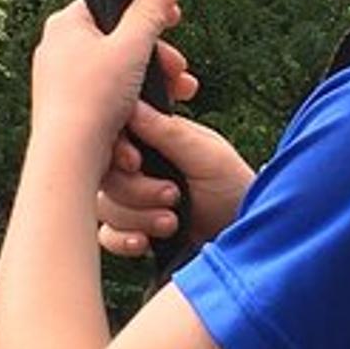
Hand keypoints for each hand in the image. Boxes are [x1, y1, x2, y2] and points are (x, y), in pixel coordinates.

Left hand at [29, 0, 183, 166]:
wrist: (68, 159)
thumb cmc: (94, 98)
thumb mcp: (132, 46)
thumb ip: (150, 13)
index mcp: (66, 24)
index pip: (111, 3)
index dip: (146, 10)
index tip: (175, 20)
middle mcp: (57, 49)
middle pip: (119, 42)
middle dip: (157, 58)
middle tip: (180, 71)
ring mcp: (59, 82)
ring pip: (116, 74)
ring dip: (150, 86)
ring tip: (176, 98)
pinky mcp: (66, 110)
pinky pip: (105, 100)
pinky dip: (130, 108)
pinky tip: (148, 123)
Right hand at [97, 98, 254, 259]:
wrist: (244, 236)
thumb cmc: (233, 186)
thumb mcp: (206, 154)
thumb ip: (168, 132)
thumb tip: (132, 105)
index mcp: (154, 138)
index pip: (115, 138)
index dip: (118, 152)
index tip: (136, 163)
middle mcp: (139, 167)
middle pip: (106, 175)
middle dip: (138, 191)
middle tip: (173, 195)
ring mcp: (134, 200)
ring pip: (105, 206)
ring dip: (138, 217)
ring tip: (172, 222)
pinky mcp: (134, 230)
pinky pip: (107, 236)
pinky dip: (124, 240)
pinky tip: (144, 242)